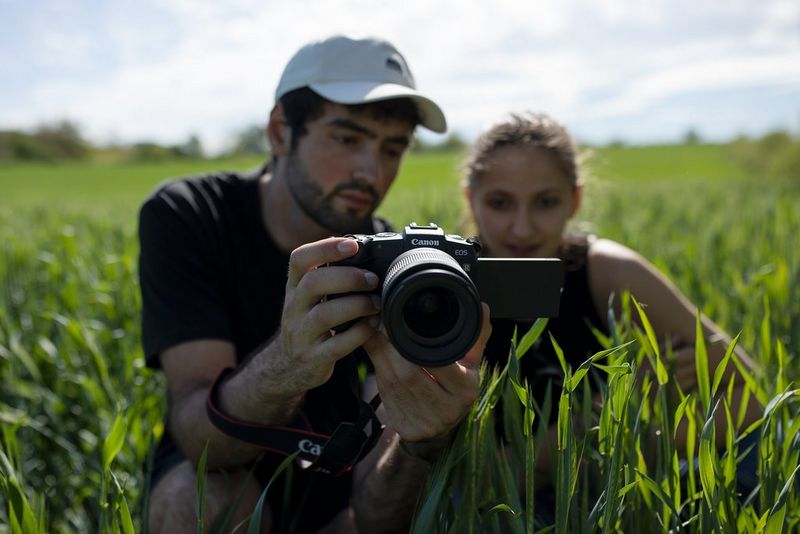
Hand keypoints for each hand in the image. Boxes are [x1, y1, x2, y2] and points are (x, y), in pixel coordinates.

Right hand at [276, 237, 380, 391]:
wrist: (289, 366)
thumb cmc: (309, 323)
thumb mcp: (309, 297)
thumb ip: (327, 275)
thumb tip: (363, 248)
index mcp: (294, 287)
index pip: (299, 259)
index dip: (325, 247)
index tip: (353, 245)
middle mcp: (293, 308)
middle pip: (313, 283)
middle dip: (348, 277)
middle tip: (372, 279)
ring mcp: (301, 334)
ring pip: (324, 315)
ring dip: (357, 305)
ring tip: (376, 304)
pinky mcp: (313, 358)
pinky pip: (337, 345)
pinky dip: (359, 333)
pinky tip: (372, 325)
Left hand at [364, 303, 489, 450]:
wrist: (444, 430)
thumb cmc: (456, 389)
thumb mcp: (470, 365)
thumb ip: (475, 336)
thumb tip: (482, 307)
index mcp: (465, 390)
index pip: (439, 363)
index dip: (417, 343)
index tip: (402, 322)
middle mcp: (446, 409)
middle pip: (410, 373)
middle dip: (392, 347)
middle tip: (382, 324)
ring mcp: (425, 422)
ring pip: (394, 382)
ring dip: (380, 355)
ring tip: (375, 333)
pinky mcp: (406, 428)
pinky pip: (385, 393)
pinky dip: (377, 369)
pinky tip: (375, 353)